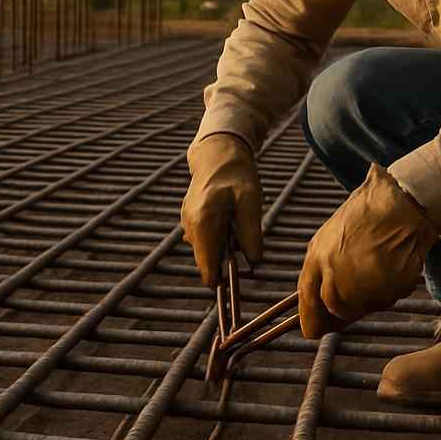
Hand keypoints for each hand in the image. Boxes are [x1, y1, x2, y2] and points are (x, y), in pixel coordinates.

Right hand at [181, 133, 263, 286]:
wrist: (217, 153)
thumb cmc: (237, 175)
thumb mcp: (251, 201)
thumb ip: (251, 233)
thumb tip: (253, 263)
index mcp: (203, 220)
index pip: (207, 265)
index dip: (221, 280)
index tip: (236, 285)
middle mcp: (190, 224)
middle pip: (207, 260)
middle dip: (225, 261)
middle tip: (246, 245)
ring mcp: (186, 222)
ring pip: (206, 251)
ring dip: (223, 249)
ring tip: (237, 225)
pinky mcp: (188, 220)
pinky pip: (204, 240)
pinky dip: (218, 239)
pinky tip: (229, 222)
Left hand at [299, 162, 436, 337]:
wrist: (402, 204)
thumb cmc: (368, 214)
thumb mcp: (332, 235)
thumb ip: (322, 266)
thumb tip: (320, 299)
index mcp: (317, 257)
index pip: (307, 301)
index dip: (311, 319)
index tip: (315, 329)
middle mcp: (335, 273)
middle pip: (336, 310)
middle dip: (346, 309)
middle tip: (359, 298)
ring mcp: (361, 283)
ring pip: (363, 307)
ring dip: (370, 298)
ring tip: (379, 270)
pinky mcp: (386, 289)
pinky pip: (386, 301)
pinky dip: (391, 291)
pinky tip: (392, 267)